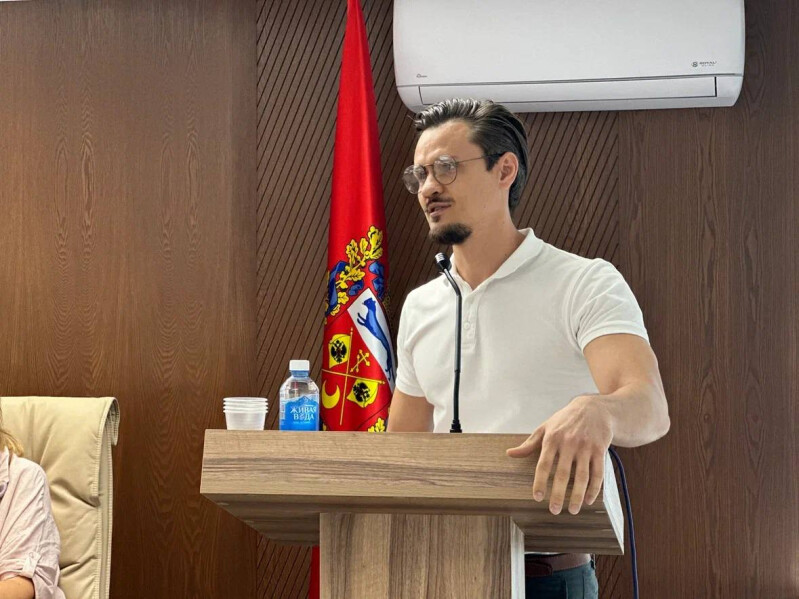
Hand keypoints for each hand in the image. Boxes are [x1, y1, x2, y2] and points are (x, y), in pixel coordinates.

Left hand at [506, 395, 613, 514]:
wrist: (593, 408)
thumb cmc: (565, 420)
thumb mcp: (546, 427)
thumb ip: (529, 443)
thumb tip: (510, 454)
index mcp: (552, 438)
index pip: (544, 463)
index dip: (540, 481)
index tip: (537, 497)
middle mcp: (569, 443)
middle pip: (563, 473)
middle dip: (559, 494)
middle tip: (554, 510)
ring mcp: (586, 447)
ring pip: (582, 476)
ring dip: (578, 495)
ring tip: (573, 511)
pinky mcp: (600, 450)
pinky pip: (598, 473)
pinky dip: (594, 488)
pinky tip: (589, 500)